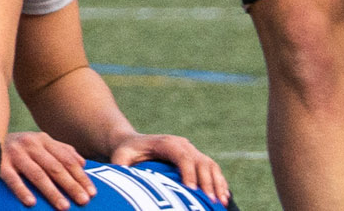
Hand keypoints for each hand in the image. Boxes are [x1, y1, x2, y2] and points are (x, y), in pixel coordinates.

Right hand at [0, 131, 92, 208]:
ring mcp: (15, 154)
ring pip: (38, 174)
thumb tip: (83, 163)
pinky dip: (22, 190)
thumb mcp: (40, 143)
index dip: (81, 176)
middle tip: (84, 201)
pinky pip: (12, 179)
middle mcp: (31, 145)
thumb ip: (62, 150)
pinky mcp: (0, 163)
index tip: (92, 192)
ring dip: (52, 191)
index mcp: (43, 140)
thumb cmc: (18, 146)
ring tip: (64, 206)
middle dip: (71, 185)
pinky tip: (31, 203)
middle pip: (55, 167)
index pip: (67, 160)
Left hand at [108, 133, 229, 207]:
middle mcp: (182, 144)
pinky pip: (211, 168)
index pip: (182, 156)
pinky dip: (219, 182)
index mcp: (166, 143)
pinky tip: (224, 197)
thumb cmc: (125, 152)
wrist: (131, 142)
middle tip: (211, 201)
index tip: (192, 191)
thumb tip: (124, 180)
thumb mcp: (119, 158)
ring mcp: (190, 150)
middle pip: (200, 161)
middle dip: (207, 182)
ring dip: (217, 183)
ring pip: (210, 164)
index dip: (189, 173)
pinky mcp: (194, 158)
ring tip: (221, 202)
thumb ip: (122, 168)